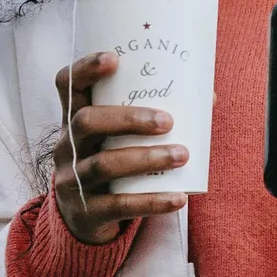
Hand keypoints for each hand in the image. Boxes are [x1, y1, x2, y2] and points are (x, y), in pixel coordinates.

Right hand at [51, 51, 190, 244]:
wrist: (85, 218)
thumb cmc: (114, 160)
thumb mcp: (119, 137)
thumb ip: (152, 114)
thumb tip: (210, 95)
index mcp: (75, 119)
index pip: (67, 84)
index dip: (85, 68)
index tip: (114, 58)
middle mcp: (68, 146)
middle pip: (86, 122)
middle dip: (129, 118)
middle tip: (169, 121)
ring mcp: (73, 179)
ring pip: (104, 164)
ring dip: (147, 157)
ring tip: (183, 155)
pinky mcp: (87, 211)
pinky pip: (118, 205)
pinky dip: (152, 201)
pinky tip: (179, 198)